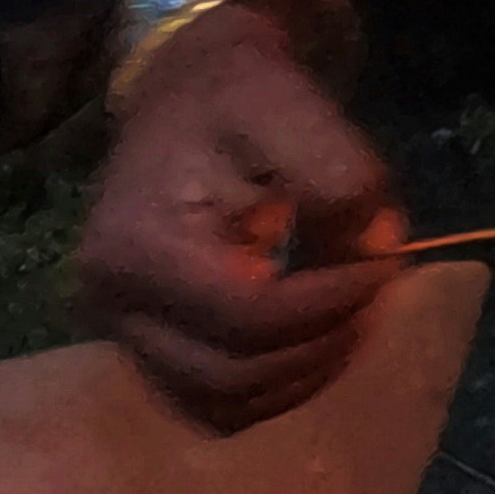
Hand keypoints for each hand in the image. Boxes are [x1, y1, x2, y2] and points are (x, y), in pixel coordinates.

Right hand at [72, 2, 405, 427]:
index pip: (246, 319)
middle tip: (375, 291)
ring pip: (222, 405)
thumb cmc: (241, 93)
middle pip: (232, 377)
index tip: (383, 267)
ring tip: (351, 313)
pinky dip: (273, 382)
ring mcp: (120, 332)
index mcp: (138, 247)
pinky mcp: (142, 345)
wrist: (190, 88)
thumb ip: (343, 182)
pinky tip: (315, 334)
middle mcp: (111, 304)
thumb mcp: (297, 109)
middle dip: (321, 344)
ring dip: (300, 374)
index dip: (328, 305)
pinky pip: (212, 400)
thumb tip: (375, 256)